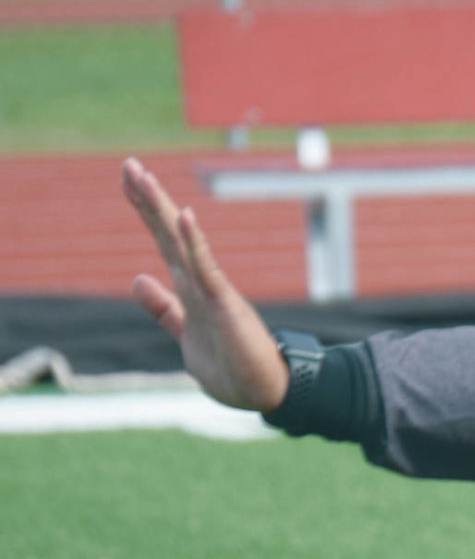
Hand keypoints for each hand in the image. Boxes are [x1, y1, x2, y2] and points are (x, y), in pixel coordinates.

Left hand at [122, 157, 287, 411]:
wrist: (262, 394)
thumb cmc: (230, 367)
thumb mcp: (185, 333)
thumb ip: (163, 308)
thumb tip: (137, 278)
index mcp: (190, 288)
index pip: (164, 240)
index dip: (145, 211)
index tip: (128, 179)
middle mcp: (200, 282)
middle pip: (169, 232)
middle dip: (148, 200)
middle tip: (129, 164)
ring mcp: (212, 291)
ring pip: (183, 243)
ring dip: (163, 210)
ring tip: (145, 179)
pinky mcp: (225, 306)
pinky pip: (206, 270)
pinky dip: (195, 243)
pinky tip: (185, 217)